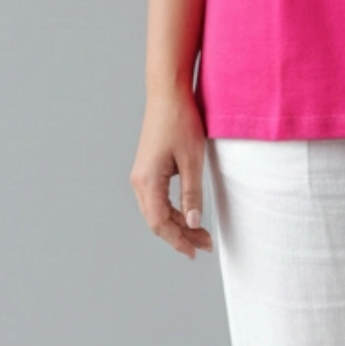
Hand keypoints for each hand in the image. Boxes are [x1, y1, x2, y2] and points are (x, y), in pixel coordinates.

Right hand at [130, 86, 213, 257]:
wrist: (168, 93)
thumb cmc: (180, 121)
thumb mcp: (193, 160)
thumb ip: (192, 193)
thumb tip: (194, 222)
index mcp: (148, 181)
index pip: (160, 223)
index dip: (177, 240)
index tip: (195, 252)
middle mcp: (139, 181)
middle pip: (156, 221)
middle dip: (180, 236)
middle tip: (205, 245)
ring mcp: (142, 175)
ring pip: (156, 211)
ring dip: (178, 224)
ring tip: (201, 234)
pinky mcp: (148, 169)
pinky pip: (157, 199)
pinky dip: (173, 211)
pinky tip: (189, 215)